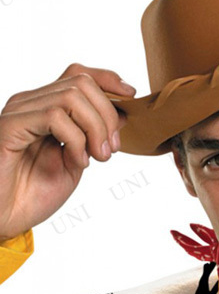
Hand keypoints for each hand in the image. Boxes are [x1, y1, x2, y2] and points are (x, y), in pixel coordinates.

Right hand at [0, 63, 136, 241]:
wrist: (4, 219)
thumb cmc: (34, 192)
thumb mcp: (79, 159)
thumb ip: (96, 135)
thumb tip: (122, 114)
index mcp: (46, 107)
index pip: (79, 74)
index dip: (108, 80)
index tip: (131, 96)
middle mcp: (31, 104)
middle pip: (81, 82)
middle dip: (107, 114)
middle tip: (111, 147)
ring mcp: (19, 113)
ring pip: (72, 96)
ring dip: (95, 128)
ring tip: (97, 156)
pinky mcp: (9, 126)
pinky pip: (54, 116)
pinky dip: (76, 139)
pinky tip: (77, 161)